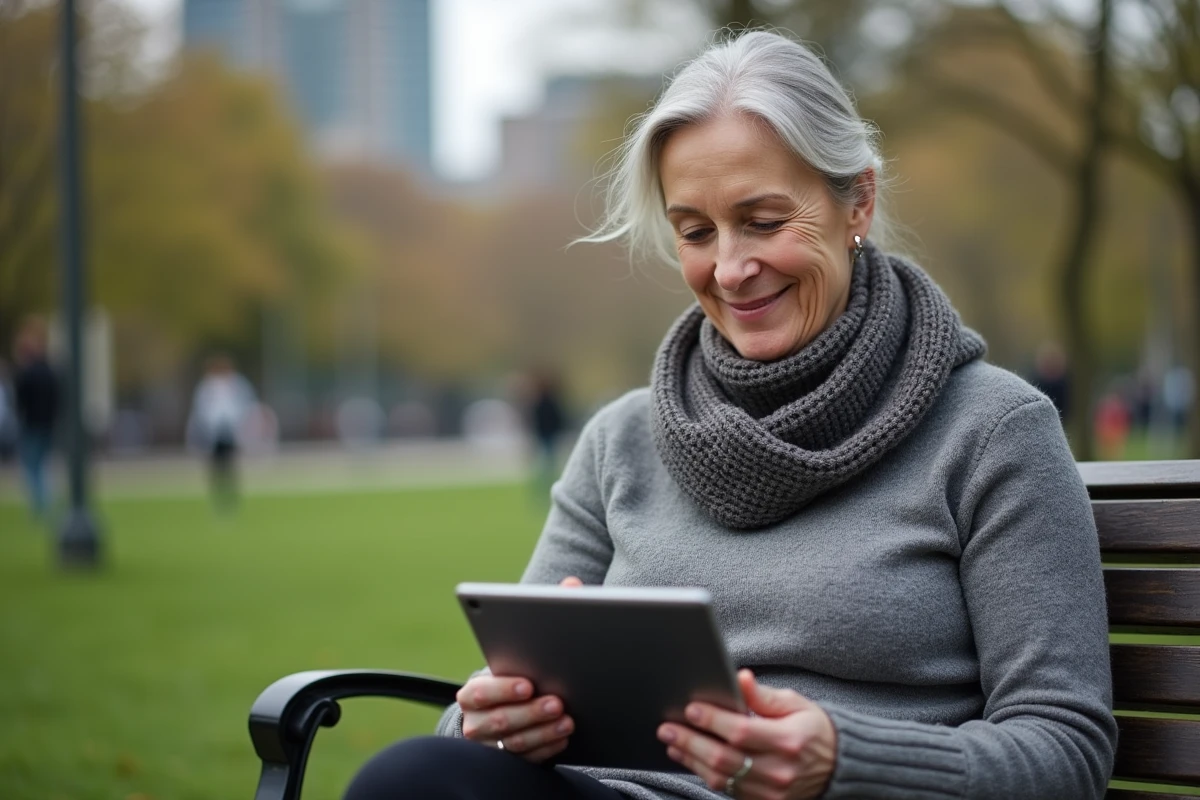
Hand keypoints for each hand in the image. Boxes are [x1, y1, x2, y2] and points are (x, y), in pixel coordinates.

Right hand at [456, 576, 582, 761]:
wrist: (513, 709)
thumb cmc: (523, 669)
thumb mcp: (530, 644)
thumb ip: (547, 612)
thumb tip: (570, 585)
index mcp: (475, 690)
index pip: (480, 692)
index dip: (503, 689)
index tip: (529, 684)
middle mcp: (476, 720)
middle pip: (499, 721)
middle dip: (530, 712)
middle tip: (558, 702)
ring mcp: (492, 745)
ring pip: (513, 744)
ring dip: (542, 731)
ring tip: (567, 719)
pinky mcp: (511, 761)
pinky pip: (527, 761)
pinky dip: (546, 748)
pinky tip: (564, 736)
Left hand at [656, 669, 836, 798]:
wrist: (838, 766)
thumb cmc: (813, 729)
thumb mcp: (795, 703)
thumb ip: (763, 695)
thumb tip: (740, 677)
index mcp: (788, 740)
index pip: (741, 731)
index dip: (712, 720)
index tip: (691, 708)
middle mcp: (779, 770)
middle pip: (724, 758)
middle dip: (690, 742)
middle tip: (667, 728)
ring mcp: (772, 792)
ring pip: (722, 779)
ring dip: (692, 760)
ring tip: (673, 743)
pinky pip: (729, 791)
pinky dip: (706, 774)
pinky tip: (692, 760)